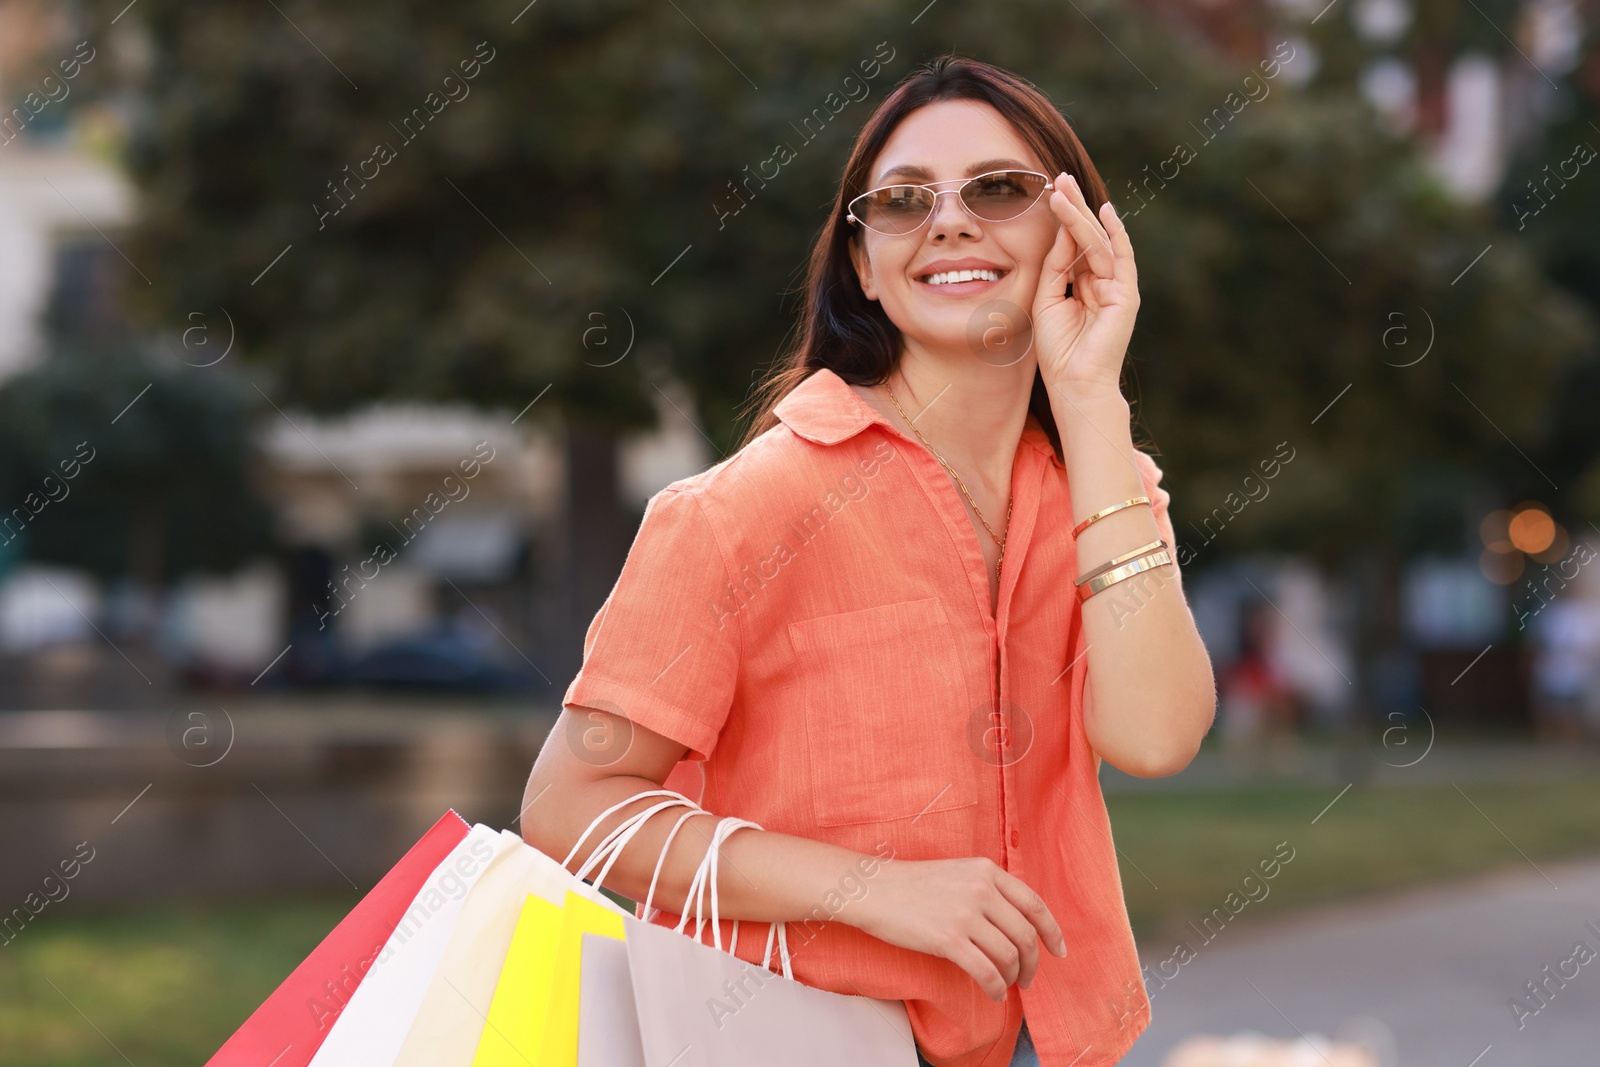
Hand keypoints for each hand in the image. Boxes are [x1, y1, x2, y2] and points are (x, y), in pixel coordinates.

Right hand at [846, 856, 1066, 1000]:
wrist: (874, 889)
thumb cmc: (913, 885)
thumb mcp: (958, 873)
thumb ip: (988, 890)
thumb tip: (1017, 925)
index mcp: (986, 870)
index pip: (1034, 904)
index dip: (1052, 932)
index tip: (1059, 951)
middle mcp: (981, 889)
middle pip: (1026, 934)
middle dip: (1033, 963)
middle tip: (1028, 978)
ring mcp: (965, 913)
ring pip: (1009, 956)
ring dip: (1013, 978)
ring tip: (1006, 985)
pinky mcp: (948, 938)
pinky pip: (986, 971)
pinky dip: (996, 988)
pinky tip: (993, 994)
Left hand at [1031, 172, 1140, 402]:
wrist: (1073, 383)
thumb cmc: (1058, 349)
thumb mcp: (1047, 299)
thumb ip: (1056, 266)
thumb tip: (1062, 230)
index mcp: (1083, 283)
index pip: (1074, 243)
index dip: (1063, 218)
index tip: (1050, 191)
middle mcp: (1102, 281)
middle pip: (1087, 236)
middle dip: (1073, 206)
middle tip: (1059, 177)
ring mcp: (1117, 287)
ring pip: (1098, 242)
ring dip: (1080, 215)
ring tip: (1063, 190)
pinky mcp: (1126, 295)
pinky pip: (1121, 258)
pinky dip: (1115, 234)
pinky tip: (1105, 212)